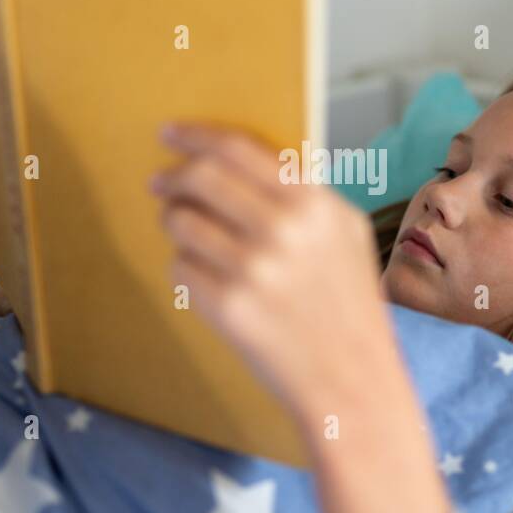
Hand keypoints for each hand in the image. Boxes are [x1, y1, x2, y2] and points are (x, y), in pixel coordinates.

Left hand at [150, 121, 453, 512]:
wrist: (352, 381)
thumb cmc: (348, 304)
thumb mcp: (346, 233)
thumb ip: (302, 192)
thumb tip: (236, 160)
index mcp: (313, 204)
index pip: (238, 149)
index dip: (196, 135)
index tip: (171, 131)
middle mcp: (282, 231)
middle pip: (201, 177)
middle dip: (172, 176)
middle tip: (160, 181)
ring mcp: (253, 270)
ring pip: (181, 222)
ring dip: (174, 221)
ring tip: (187, 234)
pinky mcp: (228, 308)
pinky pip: (180, 268)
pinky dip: (186, 268)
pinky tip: (208, 280)